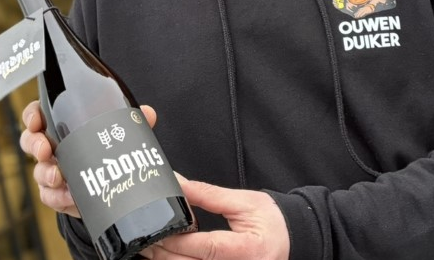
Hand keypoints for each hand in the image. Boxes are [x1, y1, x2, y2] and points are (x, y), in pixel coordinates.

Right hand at [18, 101, 157, 217]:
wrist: (110, 185)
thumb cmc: (107, 150)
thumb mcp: (118, 134)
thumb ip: (130, 123)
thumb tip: (147, 113)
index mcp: (61, 126)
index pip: (38, 114)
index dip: (32, 115)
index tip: (36, 120)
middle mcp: (52, 148)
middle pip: (30, 142)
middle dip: (34, 145)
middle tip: (45, 150)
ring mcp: (52, 172)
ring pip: (37, 172)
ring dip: (45, 174)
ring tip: (59, 177)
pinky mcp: (58, 195)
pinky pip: (49, 196)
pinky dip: (58, 196)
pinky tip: (70, 196)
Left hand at [141, 175, 289, 259]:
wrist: (291, 240)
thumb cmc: (271, 221)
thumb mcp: (244, 202)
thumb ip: (208, 195)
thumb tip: (176, 181)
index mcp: (247, 250)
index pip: (206, 248)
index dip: (180, 241)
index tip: (158, 230)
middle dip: (163, 253)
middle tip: (143, 237)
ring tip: (149, 246)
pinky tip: (166, 255)